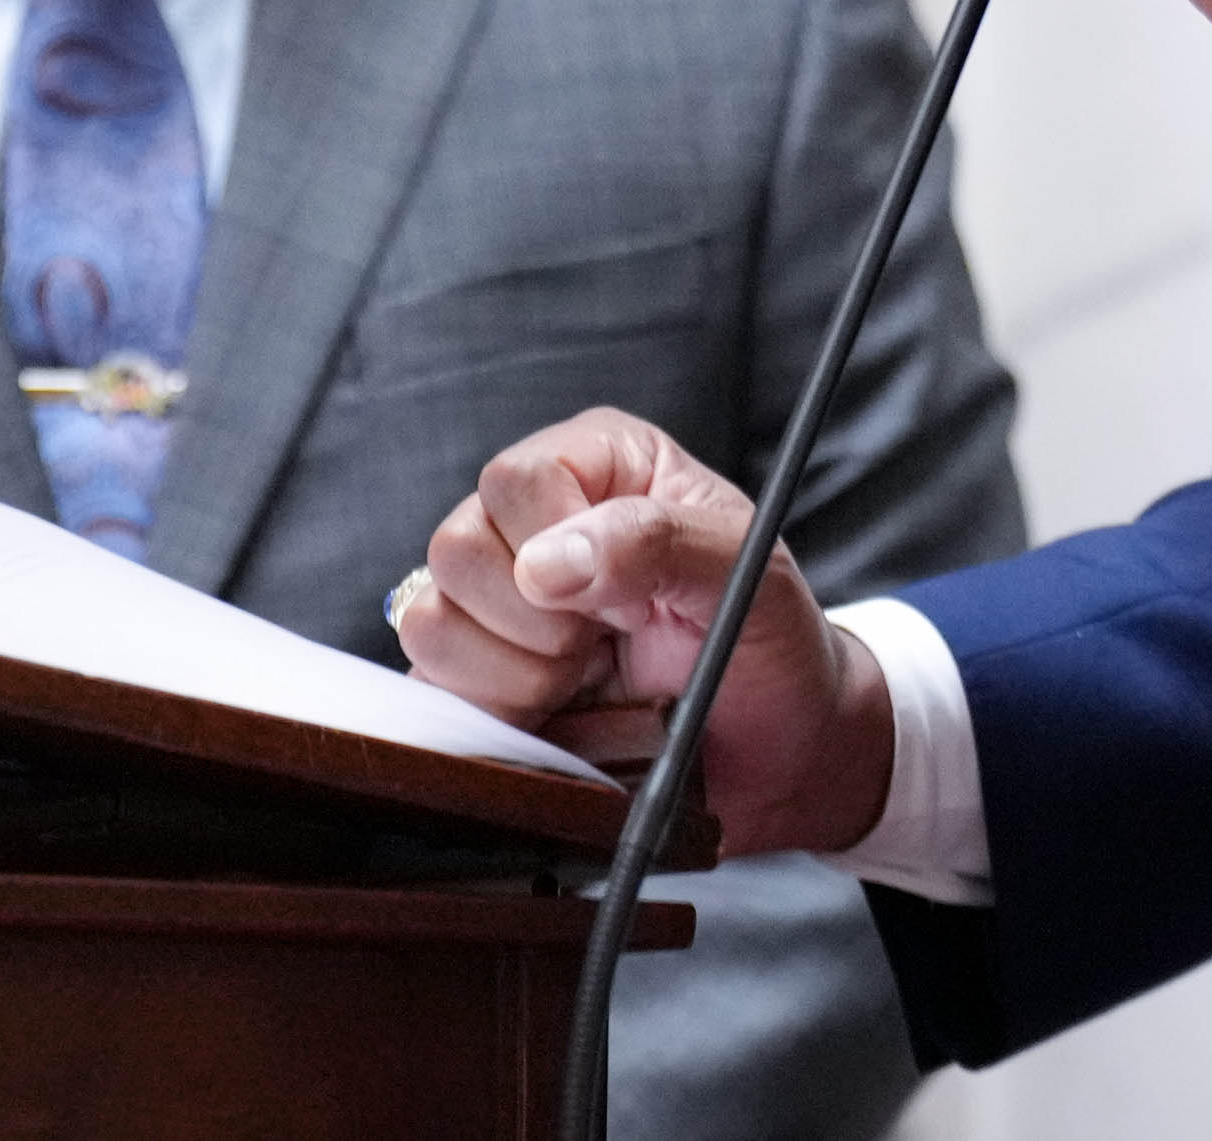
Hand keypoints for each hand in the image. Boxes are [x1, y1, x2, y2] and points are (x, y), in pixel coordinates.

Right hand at [395, 408, 896, 856]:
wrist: (781, 747)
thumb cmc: (772, 644)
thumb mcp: (747, 574)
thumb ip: (657, 542)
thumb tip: (546, 562)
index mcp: (600, 463)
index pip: (514, 479)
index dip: (554, 548)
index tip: (615, 601)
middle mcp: (536, 519)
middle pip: (458, 546)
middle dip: (537, 622)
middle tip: (604, 643)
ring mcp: (497, 598)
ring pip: (430, 618)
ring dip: (517, 673)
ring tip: (587, 676)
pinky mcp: (478, 673)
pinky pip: (430, 684)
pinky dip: (496, 712)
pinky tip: (558, 710)